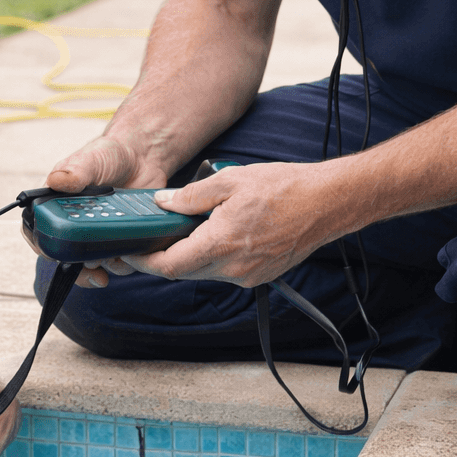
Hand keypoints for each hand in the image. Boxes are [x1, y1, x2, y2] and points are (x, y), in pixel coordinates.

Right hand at [29, 136, 169, 287]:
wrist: (142, 158)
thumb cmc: (109, 155)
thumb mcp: (91, 158)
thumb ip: (75, 170)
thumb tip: (57, 180)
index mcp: (55, 204)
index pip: (37, 231)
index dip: (43, 246)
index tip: (56, 253)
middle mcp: (71, 223)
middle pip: (64, 255)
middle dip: (78, 264)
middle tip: (93, 263)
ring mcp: (94, 234)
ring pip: (91, 263)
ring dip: (103, 264)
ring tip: (117, 253)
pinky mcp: (116, 240)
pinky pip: (115, 262)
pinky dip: (123, 262)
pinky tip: (132, 251)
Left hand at [125, 160, 356, 286]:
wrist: (327, 203)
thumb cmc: (284, 188)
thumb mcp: (229, 181)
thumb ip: (191, 197)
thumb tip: (162, 204)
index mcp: (222, 244)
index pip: (169, 266)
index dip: (144, 262)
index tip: (129, 252)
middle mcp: (234, 268)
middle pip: (183, 271)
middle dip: (162, 257)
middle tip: (149, 238)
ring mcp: (248, 275)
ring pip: (203, 272)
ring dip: (188, 256)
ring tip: (184, 231)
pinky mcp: (259, 275)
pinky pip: (224, 271)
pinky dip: (211, 257)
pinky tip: (213, 236)